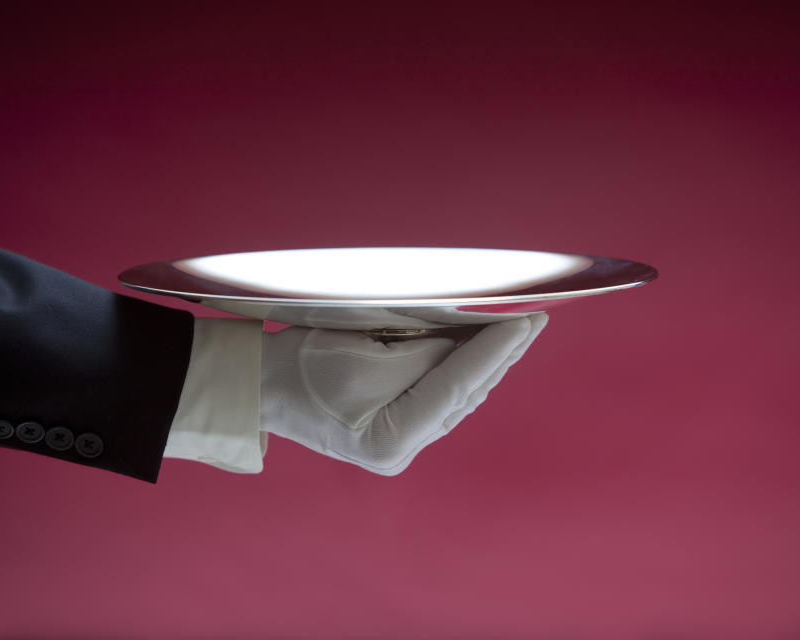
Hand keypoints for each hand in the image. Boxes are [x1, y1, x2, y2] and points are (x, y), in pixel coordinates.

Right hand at [260, 314, 547, 474]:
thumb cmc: (303, 367)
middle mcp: (403, 452)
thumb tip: (473, 340)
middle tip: (534, 320)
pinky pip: (443, 397)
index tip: (526, 321)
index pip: (457, 387)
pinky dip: (464, 371)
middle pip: (464, 395)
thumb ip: (426, 353)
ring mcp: (402, 446)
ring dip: (487, 363)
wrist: (265, 384)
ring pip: (459, 397)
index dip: (494, 351)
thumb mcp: (367, 353)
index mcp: (391, 441)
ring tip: (518, 330)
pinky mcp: (399, 430)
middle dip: (500, 356)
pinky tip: (484, 349)